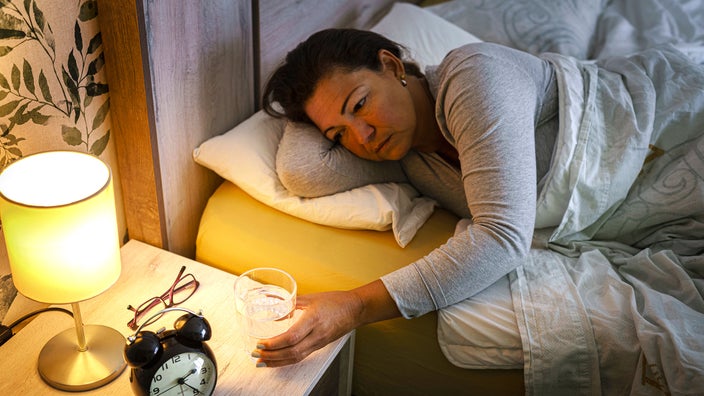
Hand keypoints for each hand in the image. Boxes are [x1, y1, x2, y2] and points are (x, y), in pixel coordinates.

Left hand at [252, 280, 399, 366]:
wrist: (355, 309)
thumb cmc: (335, 301)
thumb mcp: (311, 298)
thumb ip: (291, 303)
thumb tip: (273, 307)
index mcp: (313, 320)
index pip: (292, 337)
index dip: (274, 343)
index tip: (260, 343)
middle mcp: (316, 335)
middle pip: (291, 352)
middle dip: (271, 356)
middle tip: (255, 355)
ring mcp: (318, 342)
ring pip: (295, 358)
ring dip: (276, 362)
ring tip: (261, 362)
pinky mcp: (319, 346)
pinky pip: (301, 357)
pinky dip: (286, 360)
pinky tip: (276, 361)